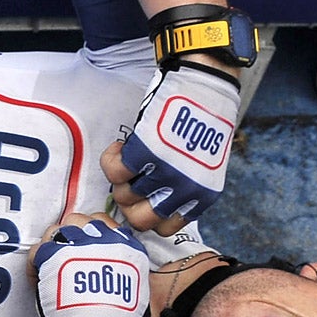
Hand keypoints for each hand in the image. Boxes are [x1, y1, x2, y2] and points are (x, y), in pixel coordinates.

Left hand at [32, 215, 149, 316]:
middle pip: (78, 220)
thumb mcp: (138, 292)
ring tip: (50, 265)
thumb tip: (120, 273)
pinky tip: (38, 278)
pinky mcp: (52, 255)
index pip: (105, 222)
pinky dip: (34, 264)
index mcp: (126, 247)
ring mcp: (76, 244)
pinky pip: (37, 249)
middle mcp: (103, 239)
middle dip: (70, 235)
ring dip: (51, 245)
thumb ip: (128, 273)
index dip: (90, 233)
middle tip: (64, 255)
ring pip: (56, 229)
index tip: (84, 245)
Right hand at [113, 62, 240, 227]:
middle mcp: (183, 190)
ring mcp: (164, 173)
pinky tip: (120, 146)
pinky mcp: (145, 154)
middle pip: (140, 221)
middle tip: (132, 181)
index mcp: (201, 197)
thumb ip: (183, 187)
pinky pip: (114, 171)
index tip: (146, 196)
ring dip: (120, 178)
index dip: (149, 214)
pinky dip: (111, 159)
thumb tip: (154, 197)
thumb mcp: (202, 167)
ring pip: (123, 196)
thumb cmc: (203, 122)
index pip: (165, 229)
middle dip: (130, 203)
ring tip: (129, 156)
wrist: (205, 88)